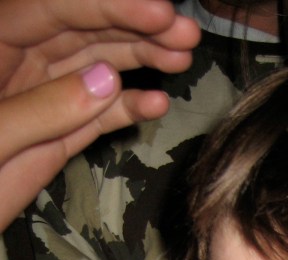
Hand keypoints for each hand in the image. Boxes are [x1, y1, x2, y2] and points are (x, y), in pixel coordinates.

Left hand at [0, 0, 200, 231]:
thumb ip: (41, 111)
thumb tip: (104, 80)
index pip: (55, 8)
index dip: (109, 6)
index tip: (158, 11)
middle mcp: (20, 64)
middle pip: (84, 30)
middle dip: (136, 28)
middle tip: (184, 35)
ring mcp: (43, 100)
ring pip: (98, 68)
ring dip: (141, 62)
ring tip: (180, 60)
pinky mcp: (58, 135)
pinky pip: (98, 115)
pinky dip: (128, 109)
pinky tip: (155, 106)